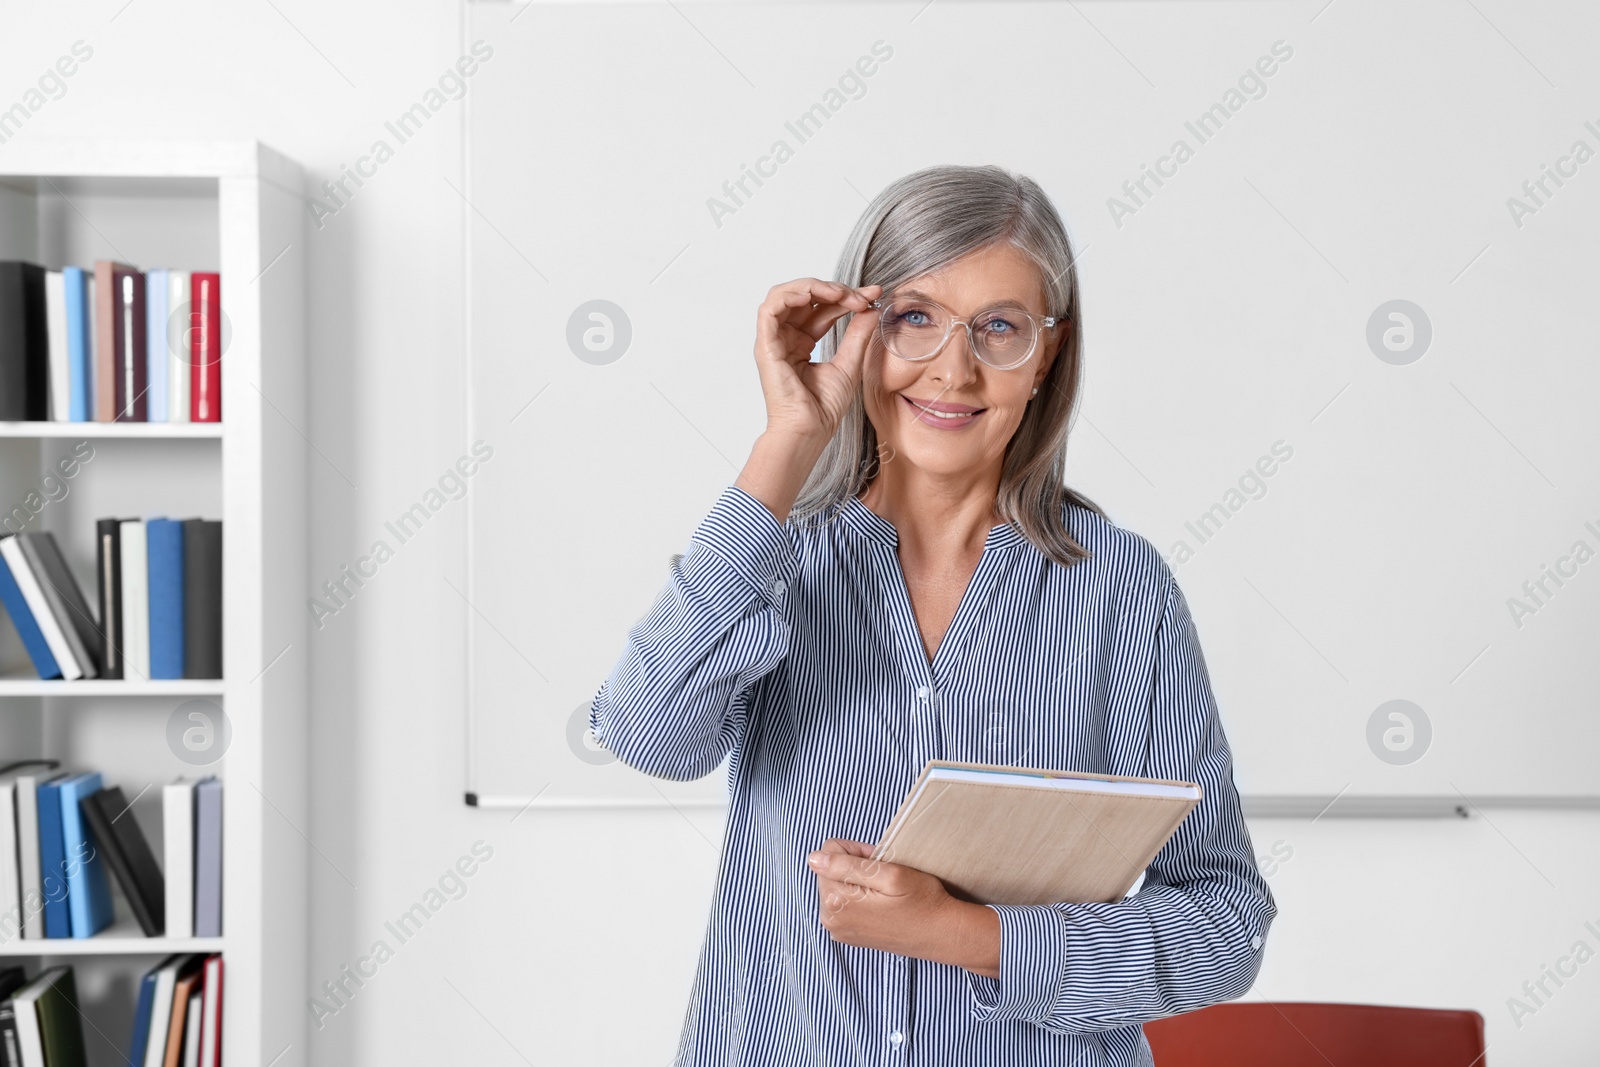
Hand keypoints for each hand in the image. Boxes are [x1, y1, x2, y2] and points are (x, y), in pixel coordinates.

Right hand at [753, 279, 882, 443]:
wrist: (810, 430)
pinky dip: (789, 295)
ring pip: (785, 295)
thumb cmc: (824, 407)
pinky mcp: (766, 345)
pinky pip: (769, 309)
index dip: (846, 297)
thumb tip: (871, 308)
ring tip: (838, 294)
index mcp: (802, 343)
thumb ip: (858, 334)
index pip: (822, 309)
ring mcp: (774, 341)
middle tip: (860, 297)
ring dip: (813, 287)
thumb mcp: (850, 362)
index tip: (873, 296)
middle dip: (834, 290)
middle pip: (805, 298)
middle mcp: (786, 338)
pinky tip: (811, 295)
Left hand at [807, 838, 1000, 977]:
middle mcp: (830, 919)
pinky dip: (860, 897)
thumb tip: (814, 858)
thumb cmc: (923, 902)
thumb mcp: (889, 874)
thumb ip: (846, 865)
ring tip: (885, 892)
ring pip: (837, 886)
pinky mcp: (847, 934)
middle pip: (829, 871)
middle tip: (884, 878)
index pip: (828, 853)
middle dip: (855, 867)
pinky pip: (844, 903)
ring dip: (859, 882)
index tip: (879, 862)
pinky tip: (882, 904)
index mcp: (836, 901)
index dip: (856, 851)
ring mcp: (838, 930)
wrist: (942, 935)